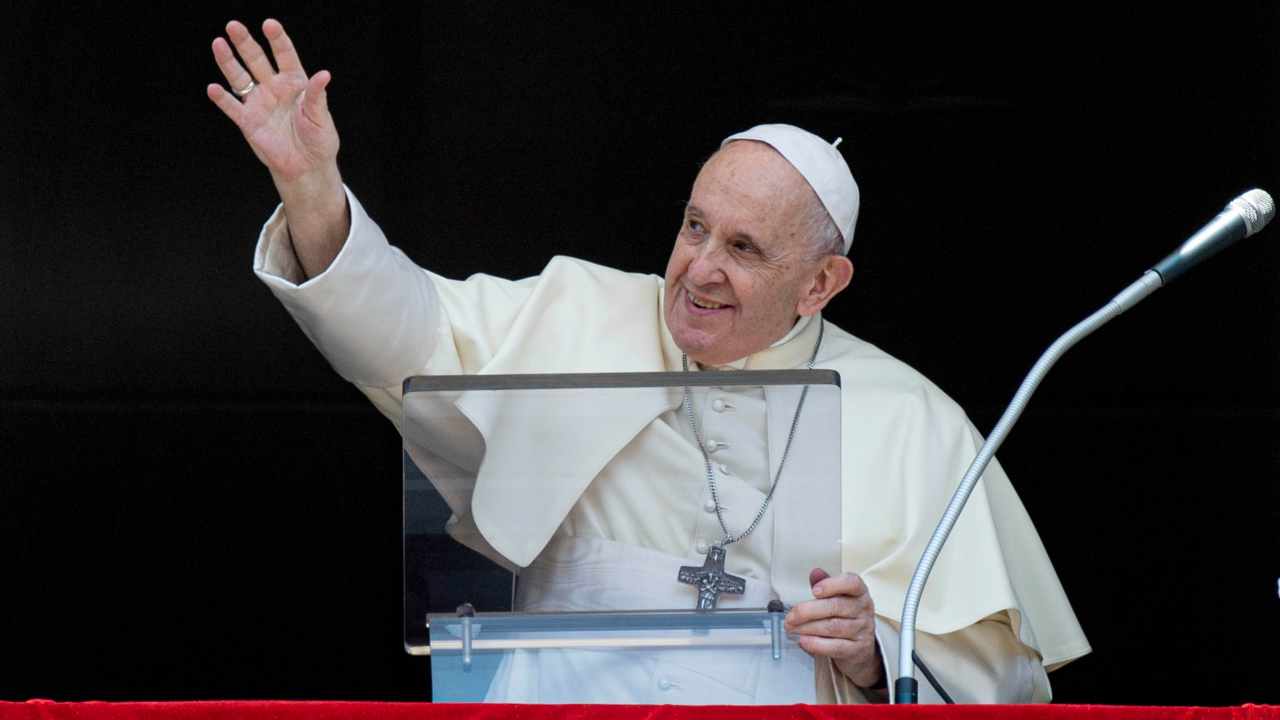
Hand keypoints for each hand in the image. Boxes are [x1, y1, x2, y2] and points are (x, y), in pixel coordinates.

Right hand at [206, 19, 339, 187]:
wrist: (306, 167)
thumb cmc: (318, 140)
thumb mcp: (321, 118)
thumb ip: (318, 97)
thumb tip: (324, 75)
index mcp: (295, 82)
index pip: (285, 55)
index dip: (278, 39)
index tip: (270, 24)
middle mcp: (274, 87)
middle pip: (257, 60)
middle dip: (245, 43)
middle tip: (233, 25)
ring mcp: (259, 102)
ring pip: (240, 77)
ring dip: (228, 62)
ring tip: (218, 44)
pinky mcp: (248, 121)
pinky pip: (232, 107)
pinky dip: (222, 98)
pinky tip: (213, 88)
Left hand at [784, 568, 883, 688]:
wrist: (860, 648)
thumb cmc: (845, 617)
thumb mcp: (838, 598)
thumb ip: (825, 585)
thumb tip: (815, 573)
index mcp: (859, 592)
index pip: (852, 583)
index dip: (832, 585)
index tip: (814, 590)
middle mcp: (863, 610)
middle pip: (836, 606)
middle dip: (808, 611)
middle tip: (790, 616)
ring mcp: (862, 630)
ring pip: (833, 627)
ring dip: (808, 628)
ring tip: (792, 628)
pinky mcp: (857, 649)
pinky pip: (836, 646)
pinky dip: (817, 644)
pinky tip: (804, 641)